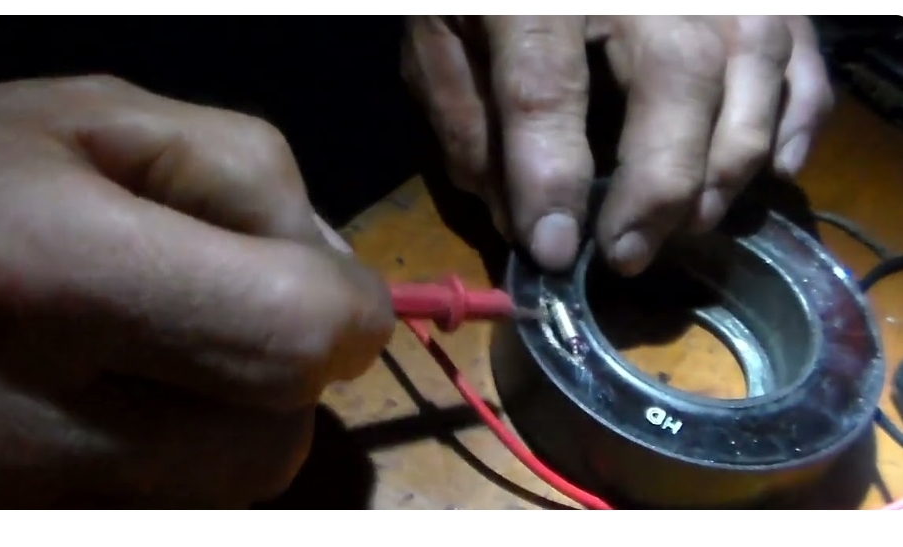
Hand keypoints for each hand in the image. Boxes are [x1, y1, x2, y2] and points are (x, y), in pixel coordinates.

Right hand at [0, 76, 393, 506]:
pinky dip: (177, 460)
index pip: (291, 339)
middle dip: (287, 376)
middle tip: (232, 312)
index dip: (346, 315)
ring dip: (235, 421)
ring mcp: (12, 504)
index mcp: (46, 273)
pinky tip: (117, 400)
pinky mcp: (15, 528)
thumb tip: (340, 274)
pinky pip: (164, 511)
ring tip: (159, 349)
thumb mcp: (92, 119)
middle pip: (272, 445)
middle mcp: (25, 423)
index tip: (332, 290)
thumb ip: (247, 177)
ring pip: (225, 494)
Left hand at [403, 16, 832, 274]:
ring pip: (752, 56)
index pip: (544, 83)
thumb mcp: (439, 35)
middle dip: (661, 180)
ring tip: (695, 224)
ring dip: (734, 155)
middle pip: (677, 70)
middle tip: (630, 255)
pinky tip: (777, 169)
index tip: (555, 251)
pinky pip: (799, 42)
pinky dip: (801, 110)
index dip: (552, 176)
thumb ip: (465, 118)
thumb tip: (518, 218)